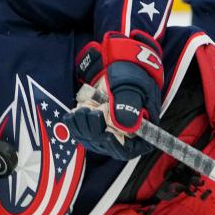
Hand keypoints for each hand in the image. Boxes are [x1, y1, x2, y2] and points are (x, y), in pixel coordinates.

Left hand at [65, 31, 162, 159]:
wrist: (120, 64)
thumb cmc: (132, 75)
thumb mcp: (133, 87)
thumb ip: (129, 105)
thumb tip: (124, 126)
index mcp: (141, 129)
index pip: (130, 150)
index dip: (117, 146)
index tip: (106, 135)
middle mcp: (124, 135)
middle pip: (107, 145)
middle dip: (95, 132)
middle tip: (91, 113)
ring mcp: (108, 131)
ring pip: (92, 140)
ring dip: (83, 128)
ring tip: (81, 111)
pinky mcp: (93, 126)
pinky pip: (82, 133)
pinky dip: (75, 125)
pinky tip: (73, 114)